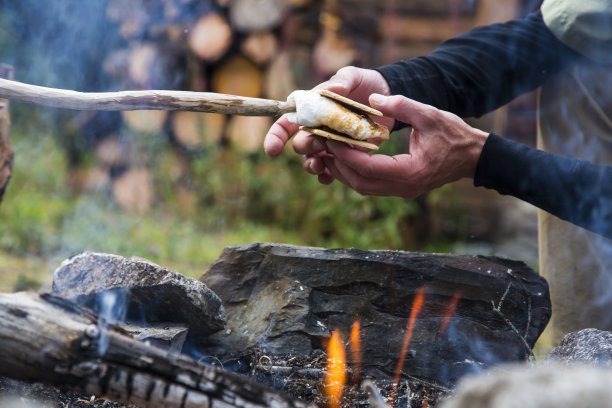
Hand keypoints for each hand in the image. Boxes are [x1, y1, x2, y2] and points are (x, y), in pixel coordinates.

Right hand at [263, 66, 393, 183]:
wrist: (385, 96)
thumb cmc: (363, 83)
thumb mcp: (354, 76)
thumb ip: (343, 80)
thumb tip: (334, 88)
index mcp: (311, 110)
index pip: (286, 123)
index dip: (276, 137)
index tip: (273, 150)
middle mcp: (316, 129)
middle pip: (300, 144)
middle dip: (304, 147)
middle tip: (318, 143)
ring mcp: (330, 144)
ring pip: (312, 160)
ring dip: (312, 165)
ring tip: (320, 167)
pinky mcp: (345, 155)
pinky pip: (331, 171)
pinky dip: (327, 176)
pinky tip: (329, 178)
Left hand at [321, 94, 488, 197]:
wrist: (473, 157)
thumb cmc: (454, 135)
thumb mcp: (429, 114)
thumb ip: (402, 105)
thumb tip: (373, 97)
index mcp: (409, 172)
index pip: (366, 168)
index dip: (344, 154)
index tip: (330, 138)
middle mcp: (403, 187)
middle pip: (359, 183)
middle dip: (338, 165)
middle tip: (323, 145)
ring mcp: (401, 190)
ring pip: (362, 187)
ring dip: (344, 171)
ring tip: (329, 151)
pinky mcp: (401, 188)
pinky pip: (371, 185)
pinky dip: (355, 173)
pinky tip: (347, 156)